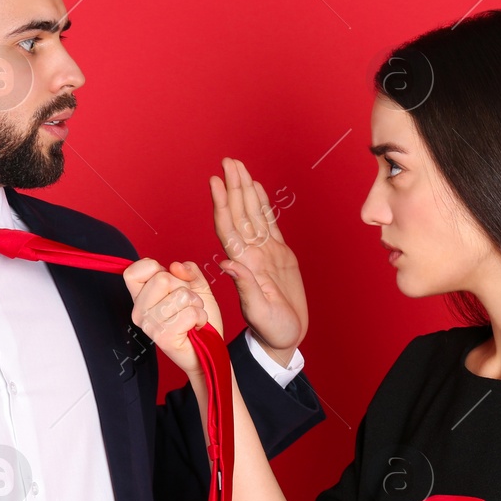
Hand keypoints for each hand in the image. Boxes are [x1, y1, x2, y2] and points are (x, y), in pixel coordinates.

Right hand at [124, 259, 222, 377]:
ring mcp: (150, 326)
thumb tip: (176, 266)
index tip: (169, 281)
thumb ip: (187, 271)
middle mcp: (140, 311)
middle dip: (184, 287)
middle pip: (161, 278)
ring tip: (192, 316)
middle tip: (186, 304)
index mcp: (141, 297)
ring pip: (180, 295)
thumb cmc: (197, 319)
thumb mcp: (195, 286)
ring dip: (195, 304)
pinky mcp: (163, 337)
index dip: (155, 268)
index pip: (132, 272)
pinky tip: (196, 326)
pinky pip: (189, 313)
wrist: (209, 348)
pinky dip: (200, 317)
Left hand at [211, 158, 306, 361]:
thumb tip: (227, 262)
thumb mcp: (259, 311)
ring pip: (253, 214)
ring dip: (245, 190)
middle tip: (229, 162)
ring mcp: (264, 252)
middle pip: (240, 213)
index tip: (216, 181)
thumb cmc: (272, 329)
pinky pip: (269, 223)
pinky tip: (257, 189)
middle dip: (234, 186)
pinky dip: (263, 204)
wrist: (284, 338)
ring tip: (239, 167)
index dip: (222, 203)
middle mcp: (251, 254)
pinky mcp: (279, 255)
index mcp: (244, 264)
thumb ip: (245, 286)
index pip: (228, 227)